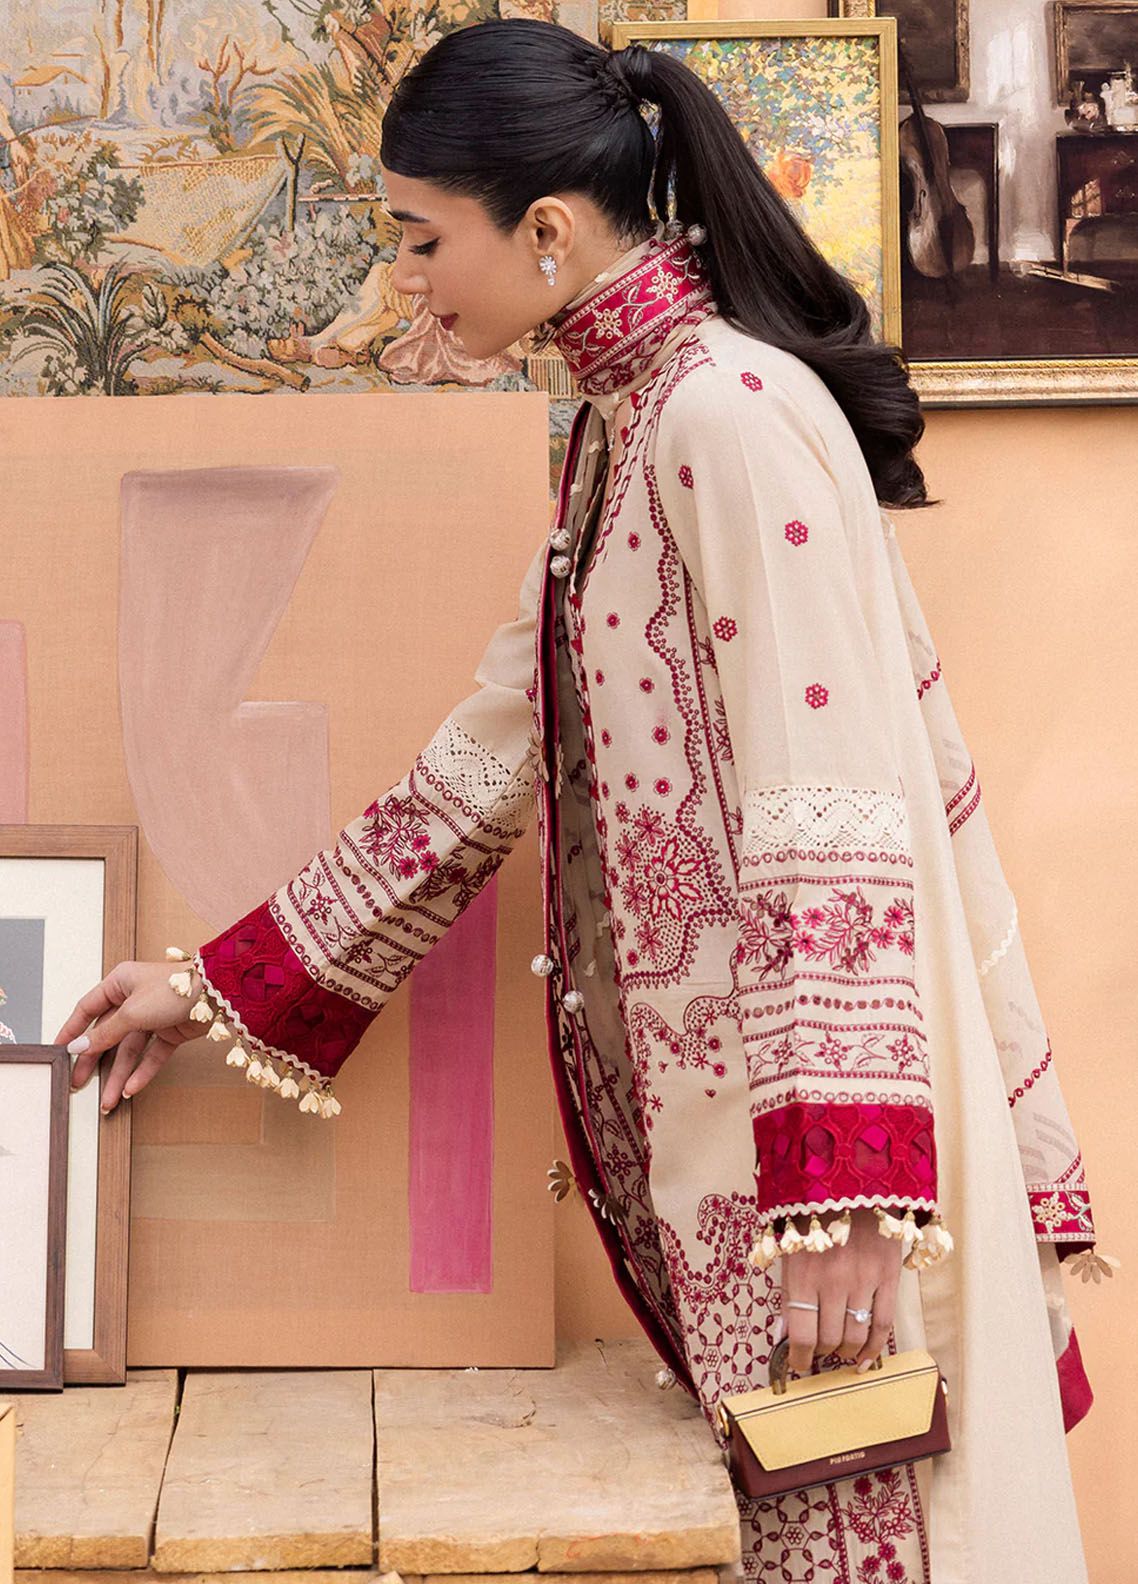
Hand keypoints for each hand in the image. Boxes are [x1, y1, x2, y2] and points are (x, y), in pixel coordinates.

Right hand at [53, 960, 206, 1113]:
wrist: (216, 994)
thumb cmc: (173, 989)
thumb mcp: (132, 1012)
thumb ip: (105, 1033)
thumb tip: (79, 1046)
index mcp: (120, 983)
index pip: (88, 1008)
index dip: (72, 1029)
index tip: (58, 1049)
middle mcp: (135, 998)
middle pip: (107, 1034)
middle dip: (94, 1061)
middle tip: (79, 1083)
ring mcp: (153, 1016)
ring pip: (129, 1049)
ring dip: (119, 1075)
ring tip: (108, 1100)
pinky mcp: (171, 1031)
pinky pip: (151, 1055)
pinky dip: (142, 1071)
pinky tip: (131, 1089)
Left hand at [780, 1207, 902, 1373]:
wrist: (852, 1184)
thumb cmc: (813, 1217)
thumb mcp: (790, 1250)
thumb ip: (787, 1295)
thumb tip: (782, 1336)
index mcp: (803, 1273)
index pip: (802, 1334)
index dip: (799, 1358)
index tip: (798, 1365)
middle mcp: (833, 1281)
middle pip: (829, 1339)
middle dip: (821, 1353)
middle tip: (818, 1352)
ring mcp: (864, 1280)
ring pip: (856, 1337)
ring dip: (845, 1352)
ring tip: (839, 1351)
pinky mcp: (889, 1276)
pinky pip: (884, 1324)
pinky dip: (875, 1349)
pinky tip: (865, 1359)